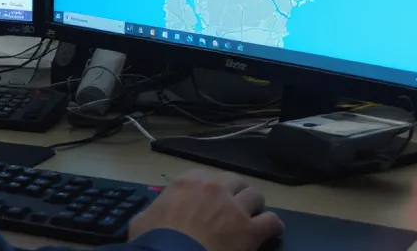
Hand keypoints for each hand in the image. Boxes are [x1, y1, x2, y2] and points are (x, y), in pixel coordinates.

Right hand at [128, 170, 283, 250]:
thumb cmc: (154, 239)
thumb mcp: (144, 219)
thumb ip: (156, 209)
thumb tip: (155, 214)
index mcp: (187, 183)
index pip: (206, 177)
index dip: (210, 190)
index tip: (209, 201)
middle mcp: (214, 188)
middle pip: (235, 181)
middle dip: (236, 193)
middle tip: (233, 208)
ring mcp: (234, 208)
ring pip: (256, 196)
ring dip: (254, 206)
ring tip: (252, 217)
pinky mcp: (250, 229)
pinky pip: (272, 220)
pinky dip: (272, 226)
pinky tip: (268, 231)